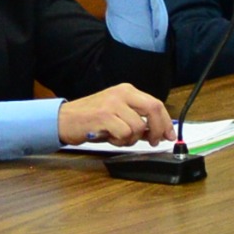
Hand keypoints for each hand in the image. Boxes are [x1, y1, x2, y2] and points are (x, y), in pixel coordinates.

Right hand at [58, 84, 174, 146]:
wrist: (64, 119)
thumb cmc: (92, 119)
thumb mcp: (118, 114)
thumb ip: (138, 120)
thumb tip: (159, 133)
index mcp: (127, 90)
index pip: (156, 104)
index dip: (166, 122)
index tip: (169, 136)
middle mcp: (121, 93)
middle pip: (154, 109)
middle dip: (158, 129)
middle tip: (154, 142)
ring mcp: (112, 104)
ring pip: (138, 126)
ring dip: (132, 139)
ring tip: (118, 137)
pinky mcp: (104, 116)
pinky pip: (124, 134)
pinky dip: (120, 141)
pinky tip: (109, 137)